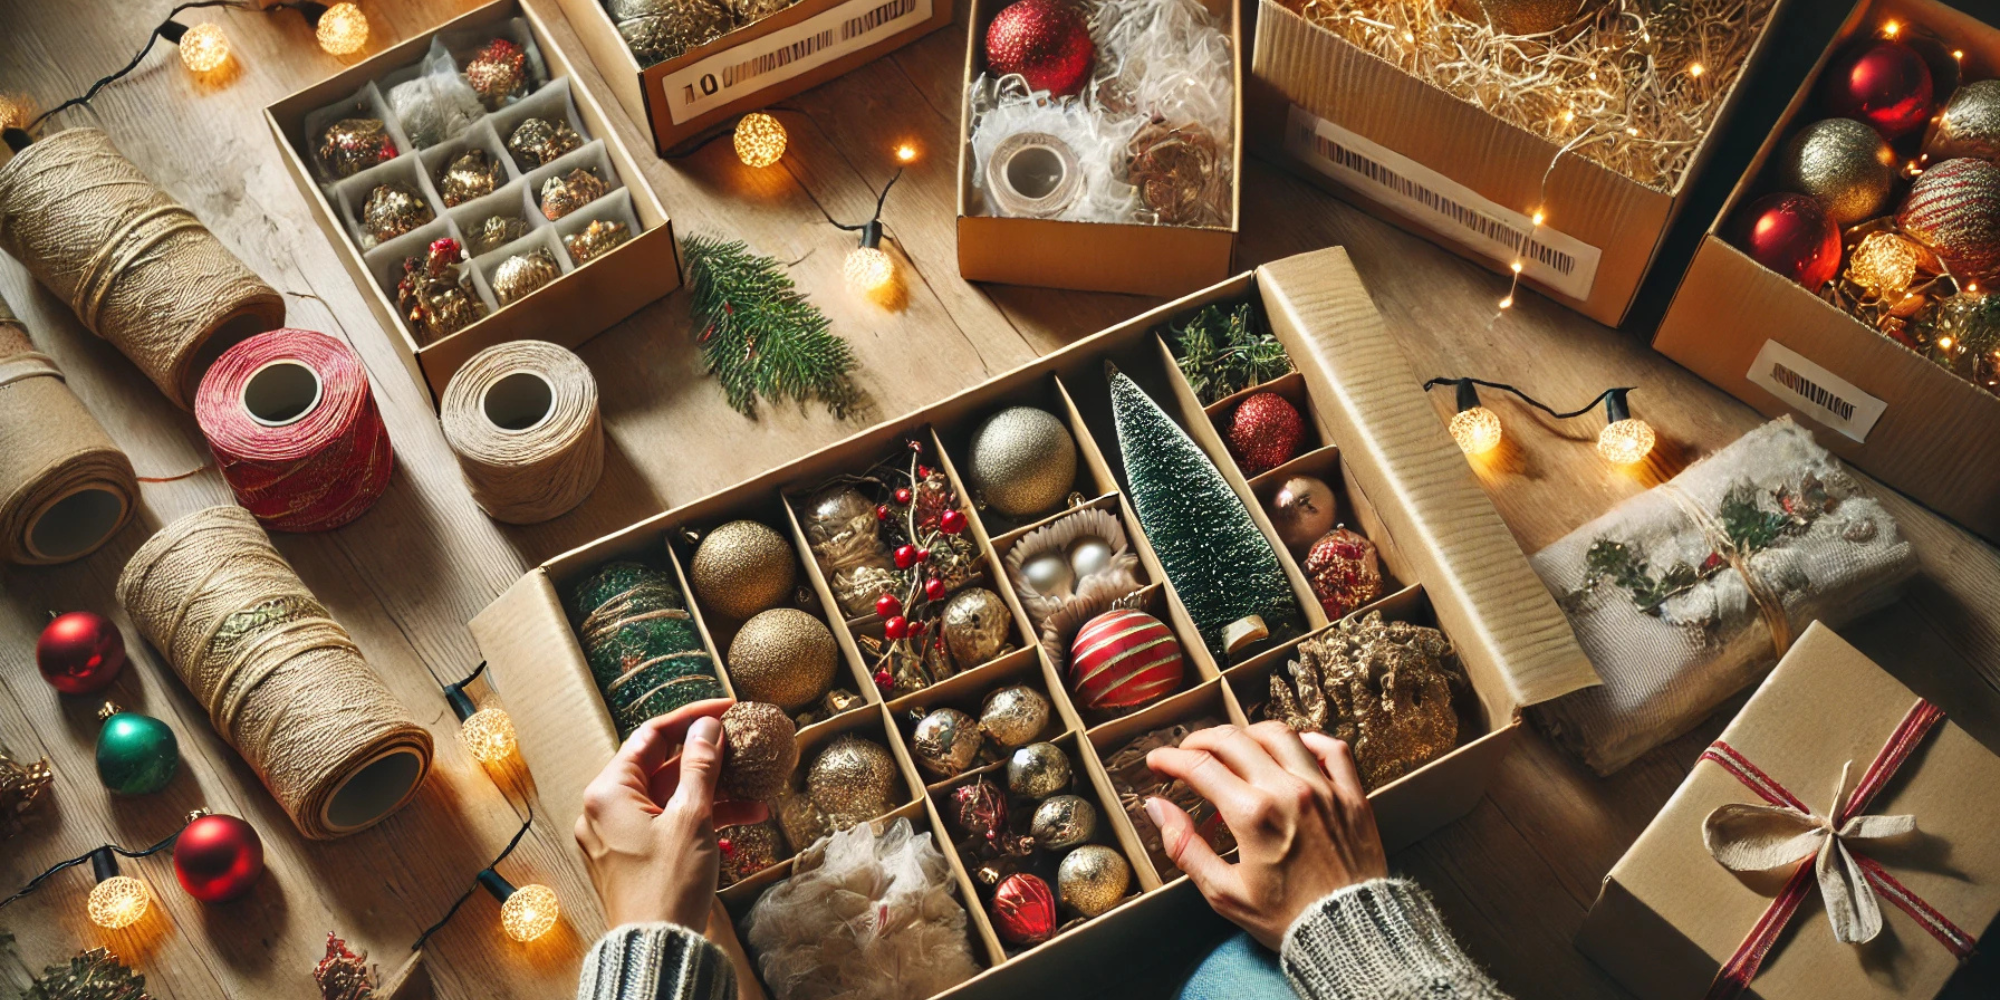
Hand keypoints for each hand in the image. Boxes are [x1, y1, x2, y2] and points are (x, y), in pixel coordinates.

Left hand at [574, 699, 768, 929]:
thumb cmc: (668, 884)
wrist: (656, 949)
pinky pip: (666, 825)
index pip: (651, 735)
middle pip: (661, 768)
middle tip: (743, 750)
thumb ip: (701, 766)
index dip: (692, 718)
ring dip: (712, 796)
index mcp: (608, 791)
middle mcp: (603, 810)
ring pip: (668, 799)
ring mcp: (615, 836)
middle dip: (709, 763)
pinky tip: (739, 825)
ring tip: (756, 800)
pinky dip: (698, 821)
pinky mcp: (630, 859)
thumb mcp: (693, 817)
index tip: (726, 709)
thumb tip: (707, 727)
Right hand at [1145, 721, 1387, 949]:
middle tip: (1188, 752)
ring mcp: (1324, 789)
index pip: (1200, 767)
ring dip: (1249, 734)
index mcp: (1253, 815)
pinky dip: (1307, 740)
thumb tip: (1158, 808)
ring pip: (1280, 734)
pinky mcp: (1351, 795)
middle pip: (1234, 740)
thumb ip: (1185, 847)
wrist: (1349, 933)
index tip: (1157, 762)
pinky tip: (1291, 749)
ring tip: (1234, 747)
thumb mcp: (1224, 892)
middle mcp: (1288, 791)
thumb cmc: (1287, 918)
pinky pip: (1331, 748)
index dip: (1170, 759)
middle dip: (1202, 740)